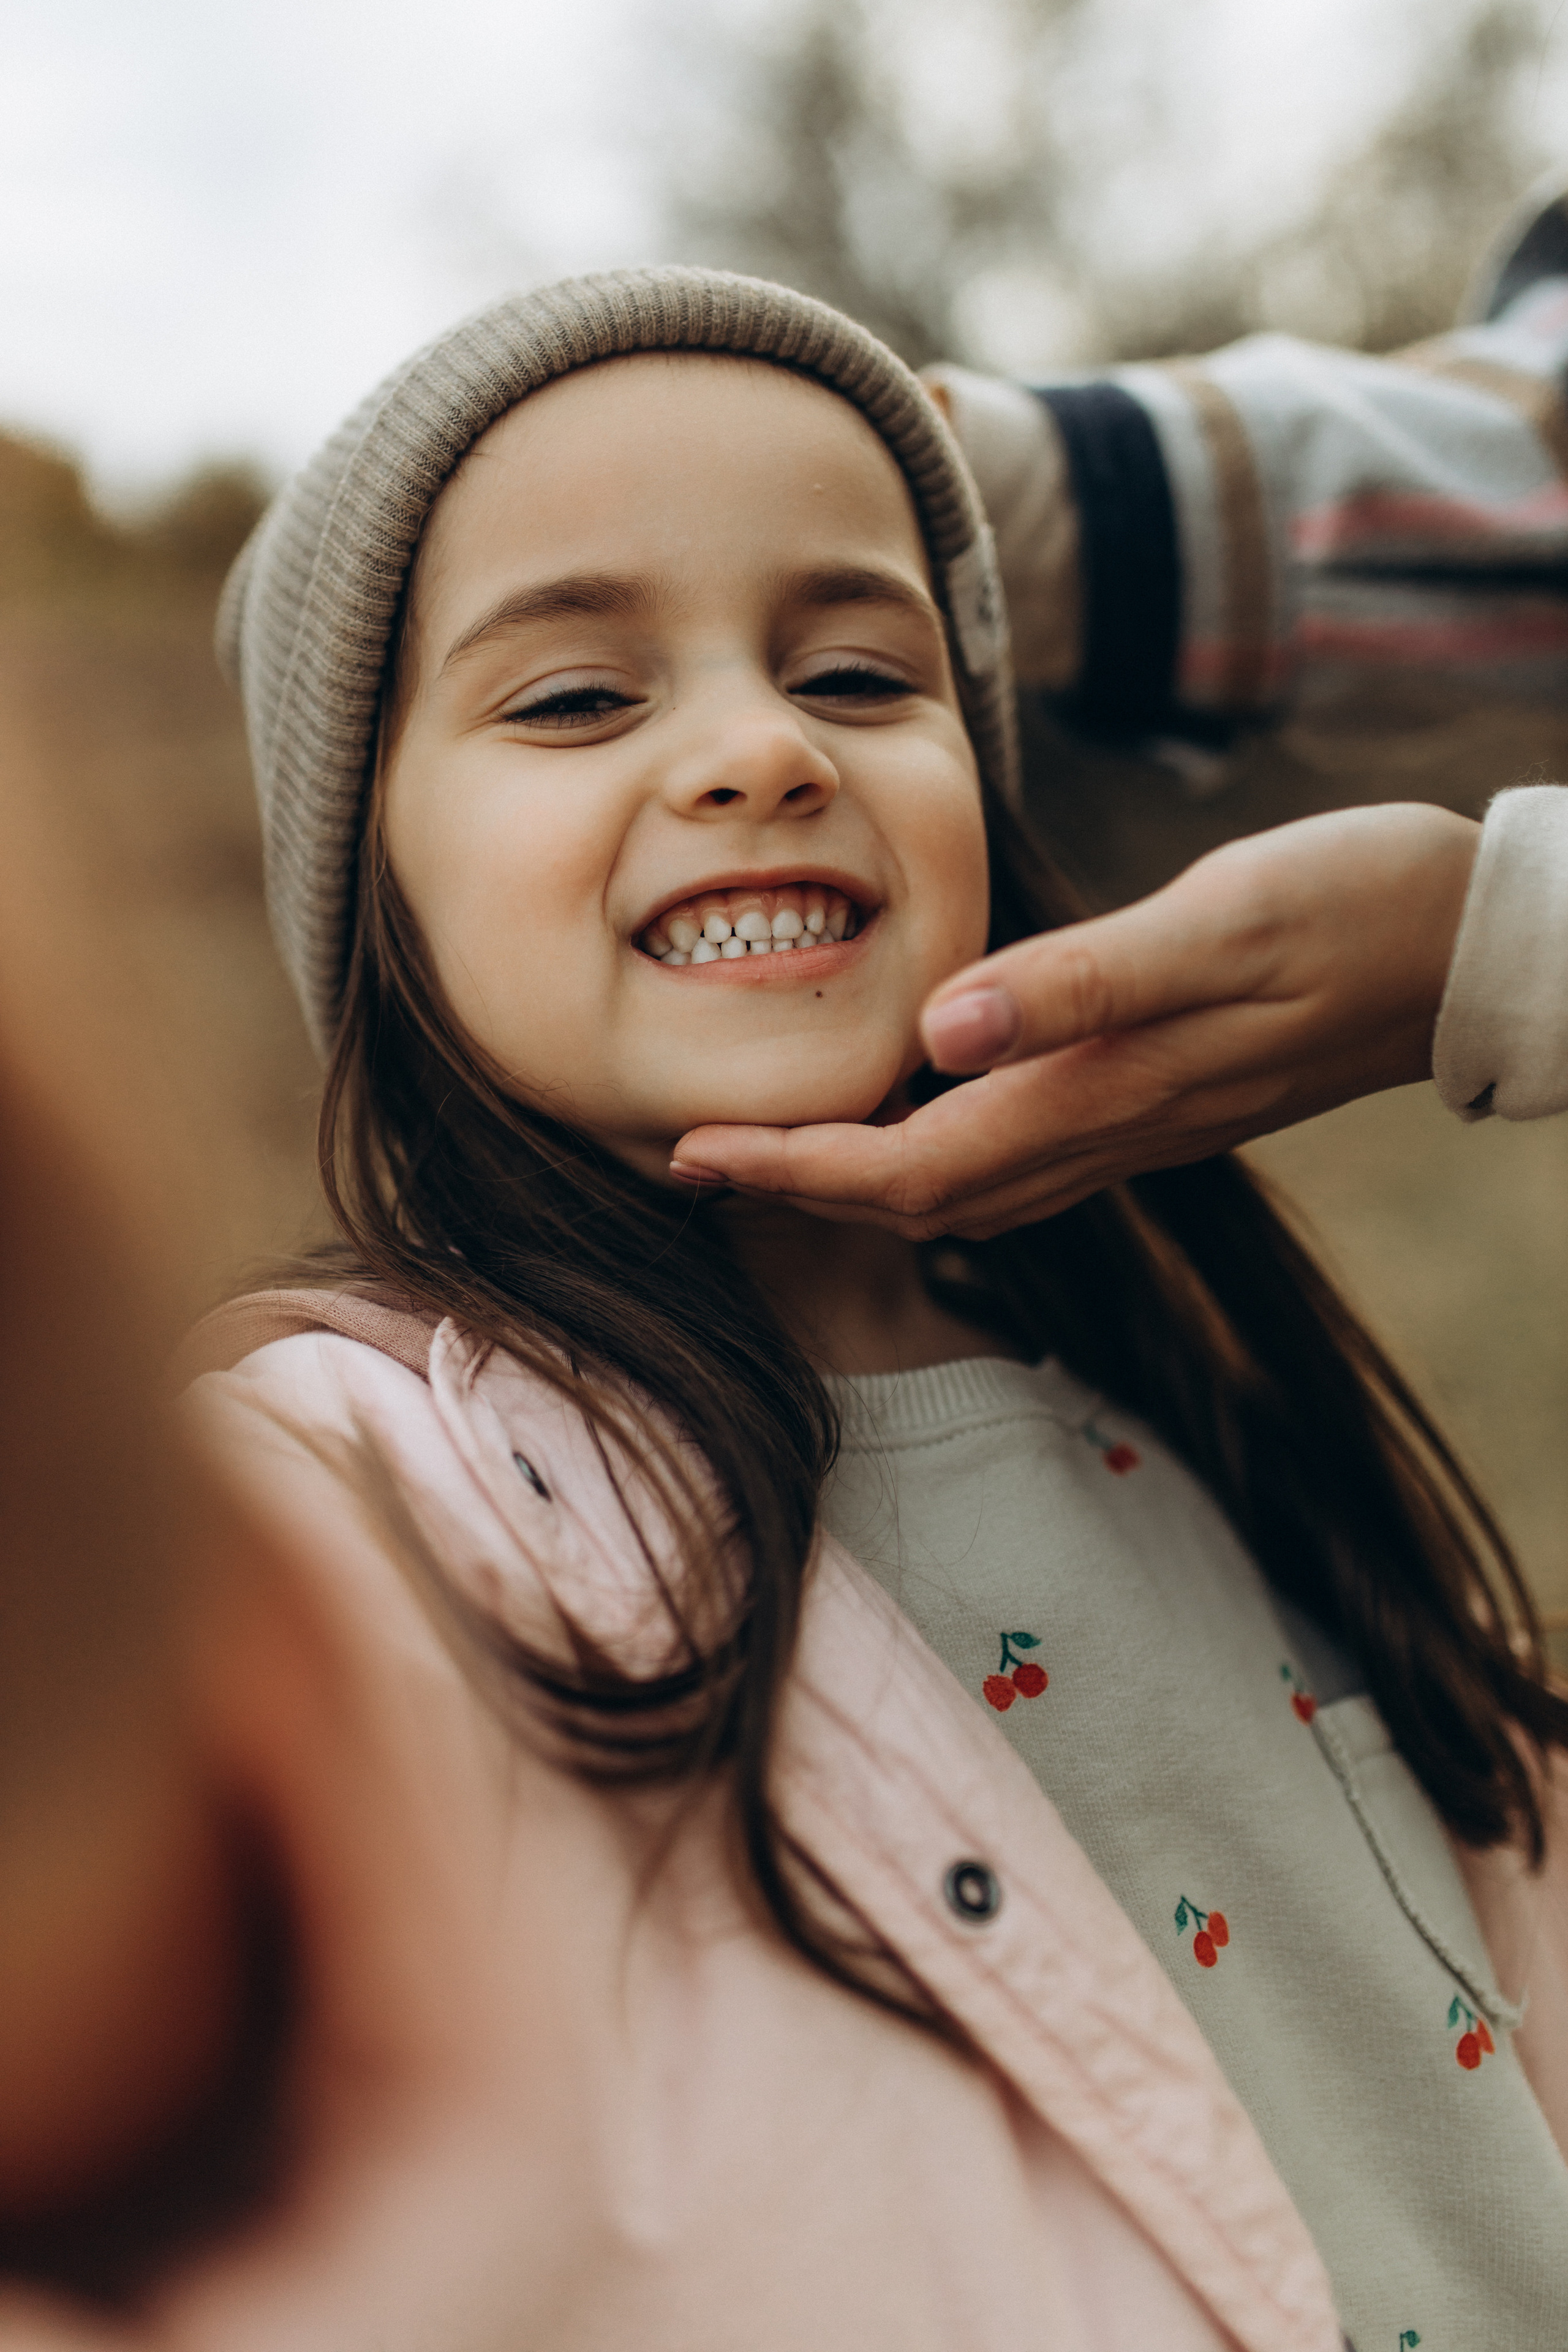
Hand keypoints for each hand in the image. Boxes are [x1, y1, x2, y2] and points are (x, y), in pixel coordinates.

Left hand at [670, 803, 1479, 1238]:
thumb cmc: (1350, 912)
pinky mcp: (1162, 1100)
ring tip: (778, 1146)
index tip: (691, 1155)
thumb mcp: (1216, 925)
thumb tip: (936, 1035)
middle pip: (924, 1200)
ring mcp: (1140, 1125)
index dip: (794, 1172)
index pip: (911, 1168)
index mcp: (1101, 1090)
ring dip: (865, 1182)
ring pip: (972, 1191)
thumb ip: (1080, 985)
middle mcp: (1110, 1129)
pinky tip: (918, 1113)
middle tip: (698, 1159)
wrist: (1467, 945)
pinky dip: (942, 1154)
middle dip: (804, 1191)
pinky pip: (1023, 1161)